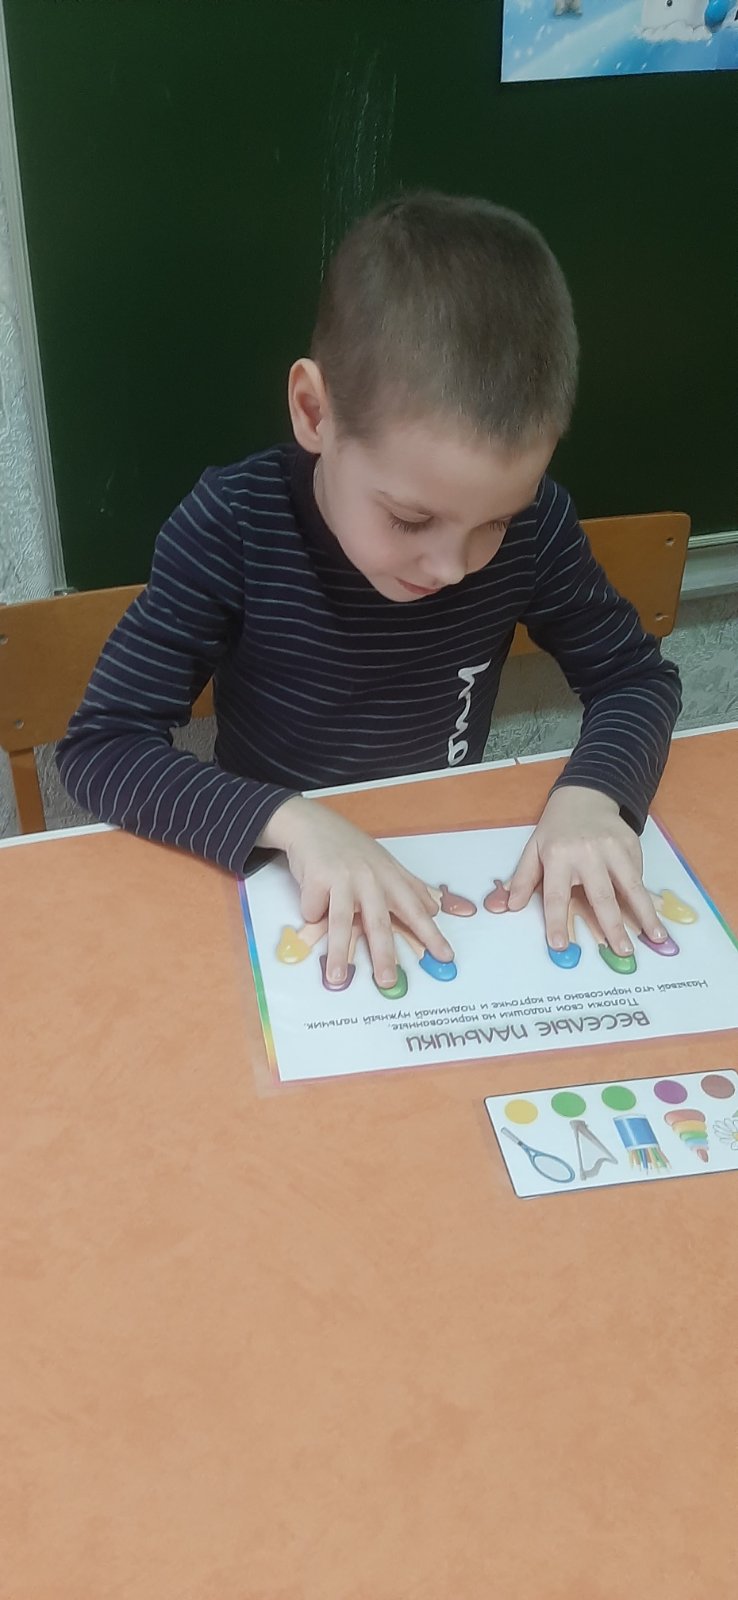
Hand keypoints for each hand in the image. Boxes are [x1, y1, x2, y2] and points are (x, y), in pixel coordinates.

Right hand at [258, 796, 453, 986]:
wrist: (312, 824)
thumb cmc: (351, 847)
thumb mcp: (385, 862)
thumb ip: (409, 887)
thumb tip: (434, 910)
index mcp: (390, 877)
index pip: (415, 910)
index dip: (431, 934)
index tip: (445, 957)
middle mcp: (370, 879)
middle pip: (378, 922)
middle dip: (384, 954)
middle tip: (388, 981)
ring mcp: (342, 878)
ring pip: (342, 921)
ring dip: (339, 952)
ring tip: (338, 977)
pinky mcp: (316, 878)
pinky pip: (313, 911)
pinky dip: (312, 914)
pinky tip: (312, 907)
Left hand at [507, 786, 667, 955]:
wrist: (585, 795)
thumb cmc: (557, 829)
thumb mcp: (533, 849)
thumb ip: (522, 879)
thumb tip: (508, 907)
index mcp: (557, 856)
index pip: (556, 896)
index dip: (557, 922)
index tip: (559, 946)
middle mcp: (587, 853)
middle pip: (601, 896)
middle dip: (613, 927)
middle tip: (622, 952)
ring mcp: (613, 848)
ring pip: (631, 886)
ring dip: (645, 914)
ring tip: (656, 937)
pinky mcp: (631, 844)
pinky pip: (638, 875)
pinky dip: (645, 896)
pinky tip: (652, 915)